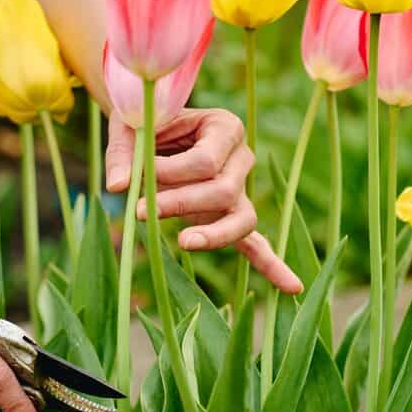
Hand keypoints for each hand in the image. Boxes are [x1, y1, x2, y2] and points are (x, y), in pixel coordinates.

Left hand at [105, 108, 302, 294]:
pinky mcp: (231, 215)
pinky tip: (292, 287)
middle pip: (224, 191)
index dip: (171, 171)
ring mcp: (241, 191)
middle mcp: (241, 159)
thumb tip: (119, 188)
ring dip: (214, 235)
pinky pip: (255, 242)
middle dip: (181, 203)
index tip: (139, 172)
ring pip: (242, 219)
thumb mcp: (130, 127)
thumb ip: (124, 154)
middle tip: (139, 211)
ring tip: (183, 242)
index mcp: (225, 127)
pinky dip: (271, 265)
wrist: (153, 129)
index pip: (205, 160)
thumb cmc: (144, 124)